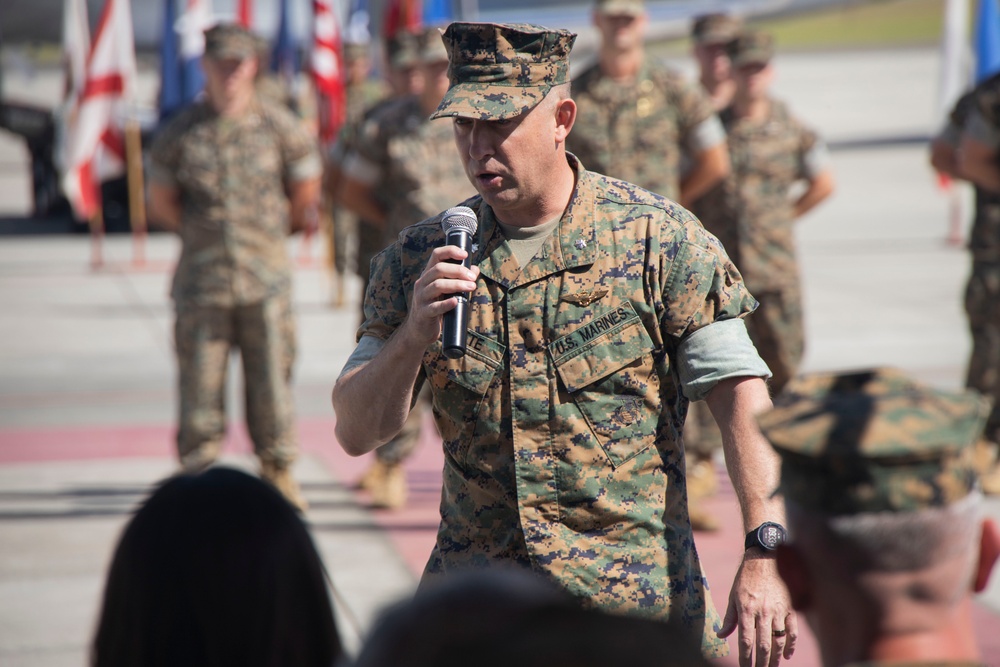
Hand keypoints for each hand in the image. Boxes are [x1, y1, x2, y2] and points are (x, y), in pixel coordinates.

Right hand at [400, 245, 479, 349]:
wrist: (420, 331)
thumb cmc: (436, 307)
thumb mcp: (446, 291)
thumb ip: (459, 279)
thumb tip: (475, 269)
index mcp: (428, 275)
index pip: (436, 255)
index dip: (450, 251)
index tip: (465, 254)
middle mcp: (422, 283)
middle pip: (438, 269)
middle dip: (458, 270)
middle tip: (472, 277)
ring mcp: (421, 298)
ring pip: (437, 286)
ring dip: (456, 285)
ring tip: (471, 287)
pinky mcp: (423, 313)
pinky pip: (434, 307)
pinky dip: (446, 304)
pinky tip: (456, 302)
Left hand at [717, 549, 796, 666]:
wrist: (765, 557)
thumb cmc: (746, 577)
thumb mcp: (733, 596)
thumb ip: (729, 618)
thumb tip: (720, 635)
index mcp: (746, 609)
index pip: (746, 640)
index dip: (745, 658)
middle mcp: (763, 612)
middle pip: (763, 645)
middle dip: (761, 663)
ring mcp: (778, 611)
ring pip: (778, 641)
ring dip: (775, 658)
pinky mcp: (790, 608)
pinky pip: (792, 631)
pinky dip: (790, 645)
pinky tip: (786, 655)